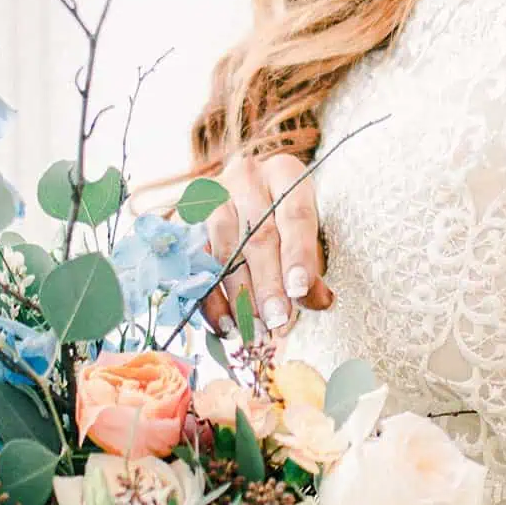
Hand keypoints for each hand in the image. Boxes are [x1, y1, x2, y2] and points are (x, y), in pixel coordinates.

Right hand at [198, 148, 332, 342]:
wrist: (244, 194)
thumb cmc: (283, 217)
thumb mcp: (307, 232)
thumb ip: (312, 266)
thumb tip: (318, 300)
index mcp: (284, 173)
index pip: (294, 214)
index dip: (298, 254)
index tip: (299, 290)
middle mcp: (246, 177)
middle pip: (258, 235)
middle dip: (268, 284)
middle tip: (277, 321)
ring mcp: (212, 196)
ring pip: (225, 250)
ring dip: (239, 296)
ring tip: (253, 330)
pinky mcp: (186, 219)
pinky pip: (196, 263)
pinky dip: (210, 298)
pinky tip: (225, 324)